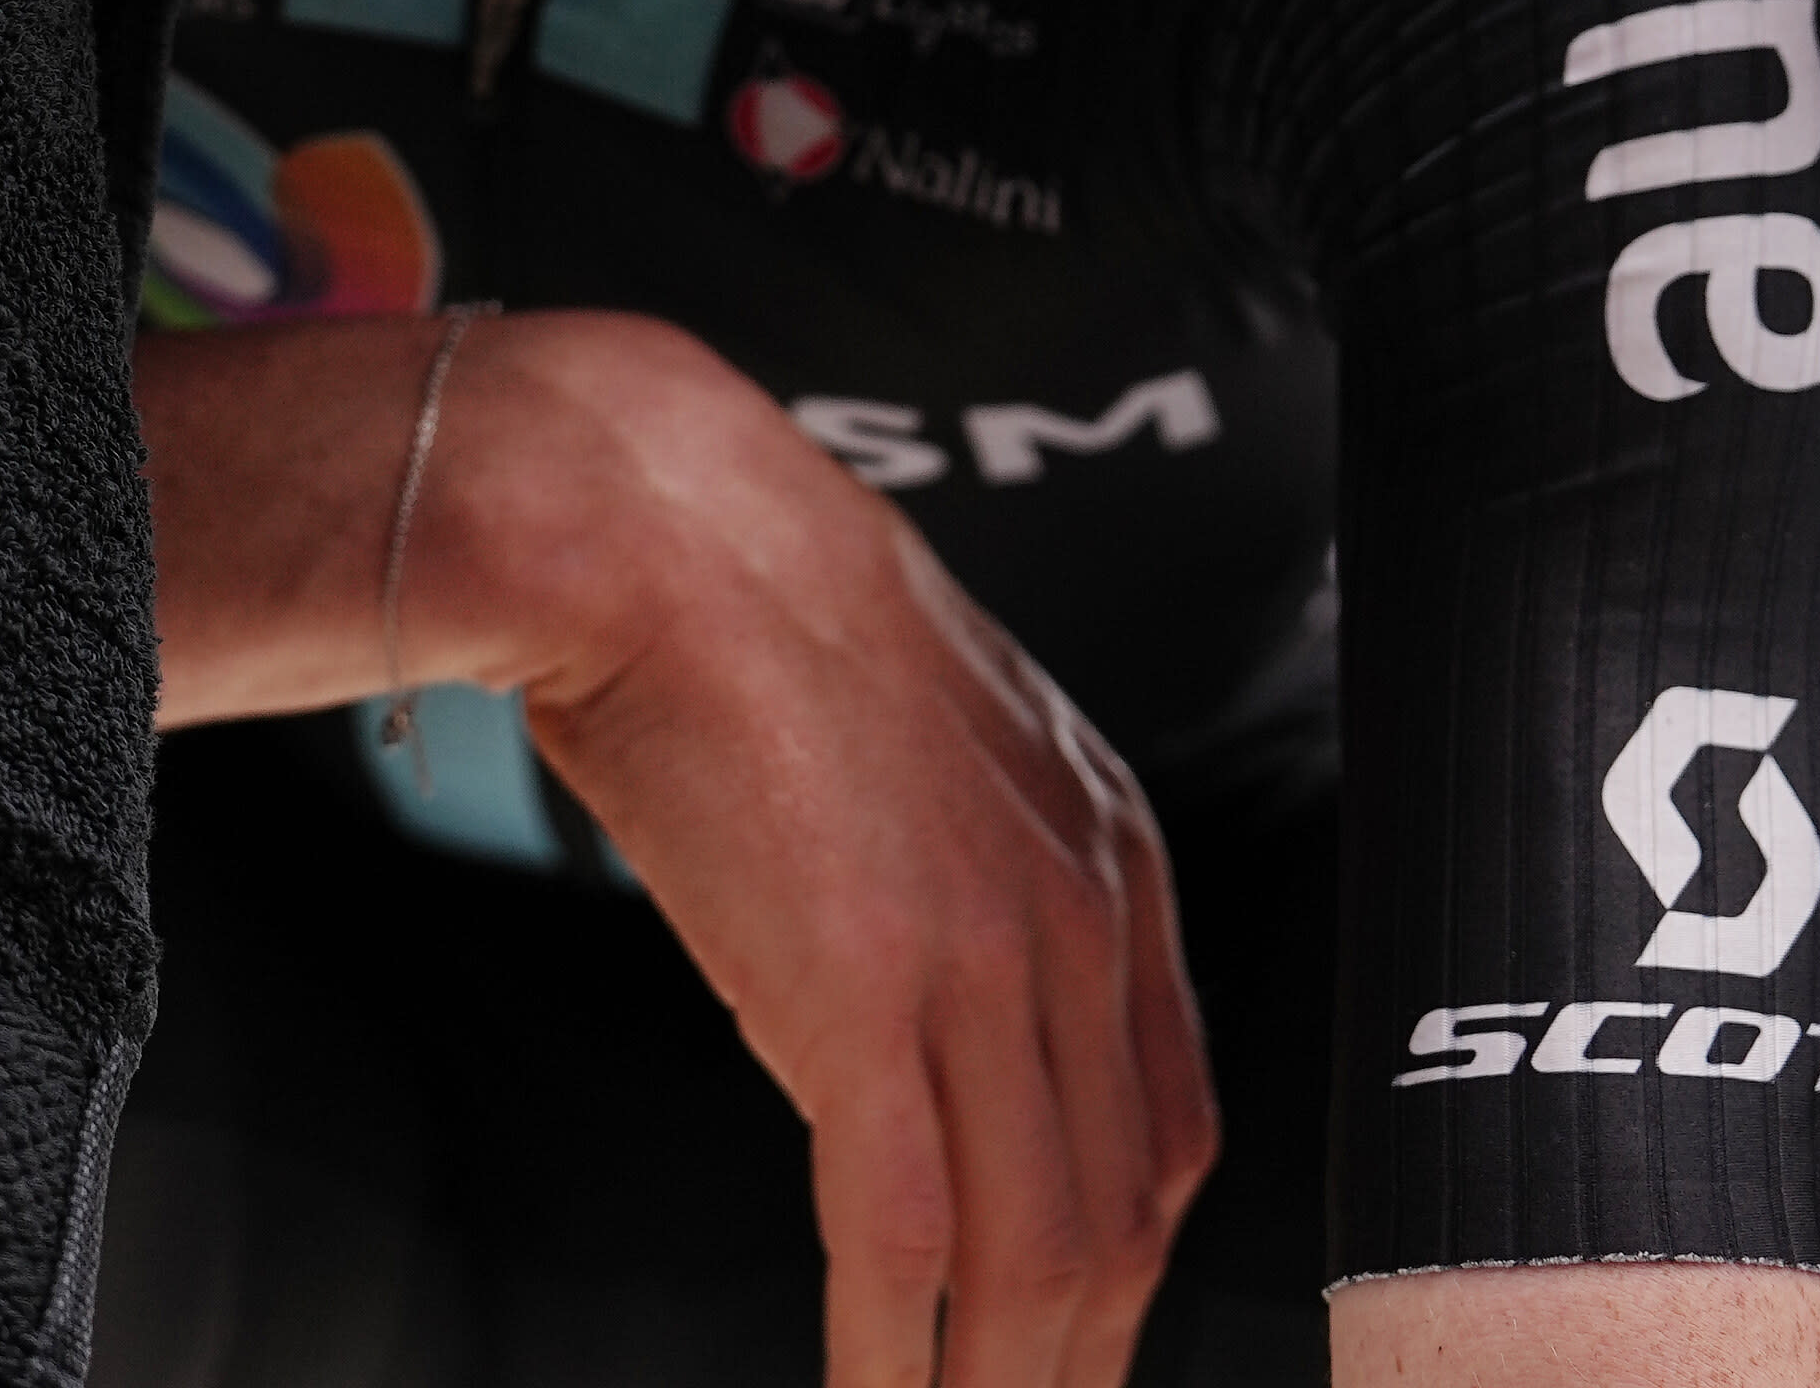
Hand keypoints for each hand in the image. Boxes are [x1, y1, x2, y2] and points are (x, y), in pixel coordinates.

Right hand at [134, 310, 1216, 1385]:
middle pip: (1124, 1214)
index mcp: (1108, 846)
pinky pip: (907, 1237)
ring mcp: (980, 960)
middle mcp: (1080, 915)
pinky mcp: (862, 998)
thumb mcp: (921, 728)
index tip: (1076, 1342)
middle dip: (1078, 1359)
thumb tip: (916, 977)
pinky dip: (892, 1357)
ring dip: (997, 1385)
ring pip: (1036, 1250)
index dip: (1129, 1264)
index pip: (1171, 1123)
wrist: (647, 518)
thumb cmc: (743, 600)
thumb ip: (962, 857)